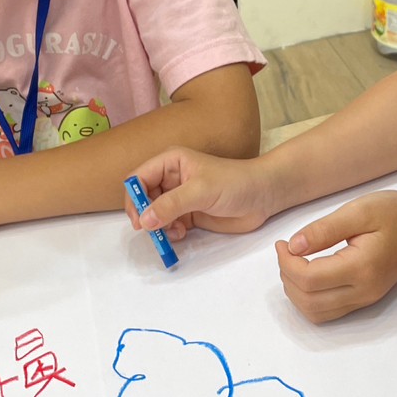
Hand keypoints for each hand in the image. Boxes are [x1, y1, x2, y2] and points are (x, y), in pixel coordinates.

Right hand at [125, 148, 284, 240]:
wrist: (263, 196)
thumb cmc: (234, 183)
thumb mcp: (200, 191)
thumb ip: (171, 205)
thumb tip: (144, 220)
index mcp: (171, 162)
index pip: (139, 177)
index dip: (134, 196)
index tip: (138, 218)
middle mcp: (171, 179)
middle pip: (143, 198)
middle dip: (145, 215)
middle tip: (150, 231)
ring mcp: (180, 198)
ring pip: (154, 214)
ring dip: (158, 226)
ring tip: (173, 232)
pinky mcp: (189, 214)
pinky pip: (168, 225)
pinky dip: (170, 232)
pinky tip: (182, 234)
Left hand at [276, 190, 396, 322]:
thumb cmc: (396, 214)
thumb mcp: (359, 210)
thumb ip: (324, 230)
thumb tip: (292, 246)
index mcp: (361, 267)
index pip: (309, 279)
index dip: (286, 263)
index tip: (282, 243)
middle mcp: (363, 291)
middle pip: (308, 301)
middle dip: (287, 277)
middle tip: (286, 251)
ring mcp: (364, 299)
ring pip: (316, 313)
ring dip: (295, 292)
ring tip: (293, 263)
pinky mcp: (364, 300)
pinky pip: (327, 312)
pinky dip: (308, 298)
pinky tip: (307, 274)